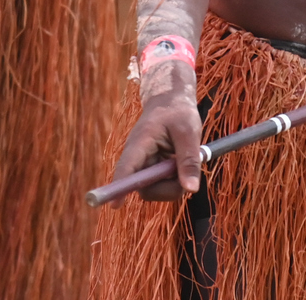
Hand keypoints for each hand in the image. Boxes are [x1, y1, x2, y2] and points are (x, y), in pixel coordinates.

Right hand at [112, 78, 203, 202]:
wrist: (172, 100)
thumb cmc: (178, 111)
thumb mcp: (189, 132)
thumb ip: (189, 160)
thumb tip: (191, 190)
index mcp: (140, 143)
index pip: (127, 168)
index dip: (120, 187)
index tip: (114, 205)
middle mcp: (137, 157)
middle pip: (144, 187)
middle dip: (167, 188)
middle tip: (188, 177)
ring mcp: (144, 164)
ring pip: (154, 189)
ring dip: (173, 183)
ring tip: (187, 161)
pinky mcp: (152, 169)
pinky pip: (161, 184)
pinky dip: (175, 179)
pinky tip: (181, 162)